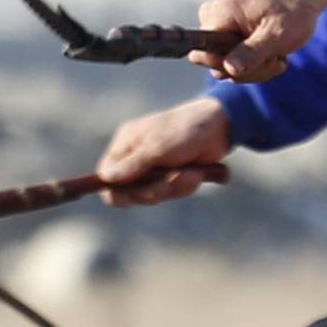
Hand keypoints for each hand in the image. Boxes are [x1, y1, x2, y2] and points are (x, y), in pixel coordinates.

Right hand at [95, 97, 234, 207]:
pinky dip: (185, 186)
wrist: (221, 126)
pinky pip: (170, 193)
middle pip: (130, 191)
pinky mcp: (171, 176)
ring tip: (191, 173)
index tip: (130, 200)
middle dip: (155, 189)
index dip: (114, 191)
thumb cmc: (186, 128)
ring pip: (153, 195)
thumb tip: (105, 178)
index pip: (106, 174)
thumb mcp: (158, 146)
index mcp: (126, 144)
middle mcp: (136, 158)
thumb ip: (133, 164)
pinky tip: (197, 173)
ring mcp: (154, 169)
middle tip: (174, 180)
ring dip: (175, 187)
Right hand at [192, 0, 326, 81]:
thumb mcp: (277, 34)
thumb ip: (251, 52)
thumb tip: (229, 69)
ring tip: (275, 54)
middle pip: (215, 66)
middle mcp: (211, 20)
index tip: (256, 56)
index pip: (203, 54)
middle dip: (247, 69)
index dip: (228, 65)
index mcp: (219, 13)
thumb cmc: (292, 11)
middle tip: (272, 57)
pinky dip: (255, 67)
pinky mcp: (225, 39)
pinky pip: (232, 66)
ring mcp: (217, 31)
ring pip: (226, 69)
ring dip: (255, 69)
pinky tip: (270, 55)